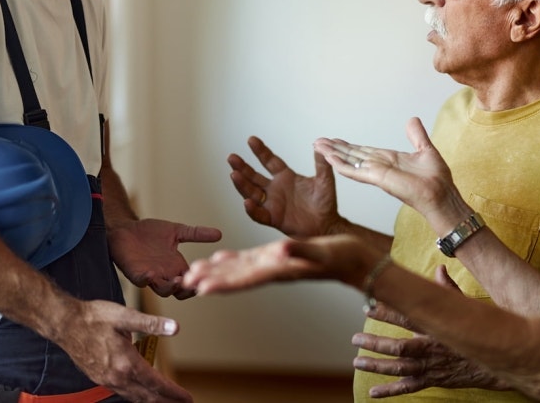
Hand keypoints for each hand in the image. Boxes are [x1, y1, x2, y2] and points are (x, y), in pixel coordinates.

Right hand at [51, 300, 190, 402]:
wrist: (64, 323)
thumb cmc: (93, 318)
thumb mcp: (125, 316)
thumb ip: (151, 324)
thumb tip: (174, 327)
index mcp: (126, 363)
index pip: (156, 383)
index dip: (173, 392)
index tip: (186, 397)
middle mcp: (117, 376)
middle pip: (147, 396)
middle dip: (166, 401)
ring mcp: (107, 379)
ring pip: (134, 397)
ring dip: (152, 400)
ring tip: (166, 401)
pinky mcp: (99, 377)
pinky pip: (123, 392)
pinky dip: (137, 396)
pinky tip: (142, 393)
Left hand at [109, 219, 221, 298]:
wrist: (125, 227)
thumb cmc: (149, 232)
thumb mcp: (177, 231)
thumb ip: (196, 234)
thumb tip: (219, 233)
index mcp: (177, 266)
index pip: (193, 280)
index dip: (201, 280)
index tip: (209, 275)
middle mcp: (166, 274)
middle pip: (181, 291)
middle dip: (188, 289)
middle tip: (195, 282)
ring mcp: (150, 275)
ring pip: (164, 290)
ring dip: (171, 287)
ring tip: (178, 280)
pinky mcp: (135, 272)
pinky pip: (141, 281)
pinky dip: (146, 279)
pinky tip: (151, 274)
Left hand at [184, 234, 380, 294]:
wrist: (356, 260)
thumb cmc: (343, 256)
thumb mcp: (322, 252)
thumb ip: (301, 251)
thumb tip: (280, 250)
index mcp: (280, 270)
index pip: (246, 279)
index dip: (222, 283)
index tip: (201, 288)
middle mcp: (273, 269)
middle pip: (235, 276)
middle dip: (210, 280)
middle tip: (184, 282)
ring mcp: (275, 263)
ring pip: (238, 269)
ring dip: (215, 272)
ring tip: (193, 274)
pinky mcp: (278, 256)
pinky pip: (249, 260)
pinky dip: (232, 259)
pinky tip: (220, 258)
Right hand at [229, 137, 342, 236]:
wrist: (326, 225)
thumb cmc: (326, 203)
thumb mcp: (324, 181)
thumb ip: (322, 164)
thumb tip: (321, 144)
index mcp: (286, 177)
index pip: (270, 161)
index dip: (260, 151)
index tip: (251, 139)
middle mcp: (275, 189)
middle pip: (254, 176)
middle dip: (242, 167)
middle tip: (231, 157)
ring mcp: (272, 203)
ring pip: (252, 193)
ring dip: (242, 184)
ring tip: (234, 174)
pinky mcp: (273, 218)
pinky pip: (259, 214)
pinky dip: (252, 209)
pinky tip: (247, 202)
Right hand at [315, 118, 462, 220]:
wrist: (440, 195)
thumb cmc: (436, 180)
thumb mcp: (425, 150)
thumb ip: (416, 136)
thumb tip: (412, 120)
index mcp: (389, 160)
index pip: (363, 151)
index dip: (348, 146)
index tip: (334, 140)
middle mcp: (380, 167)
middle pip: (352, 155)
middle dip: (335, 148)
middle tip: (318, 141)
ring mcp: (377, 173)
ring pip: (349, 162)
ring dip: (333, 154)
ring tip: (318, 146)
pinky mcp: (377, 179)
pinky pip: (355, 171)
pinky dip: (341, 164)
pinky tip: (329, 158)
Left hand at [353, 266, 508, 396]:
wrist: (497, 362)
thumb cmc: (480, 332)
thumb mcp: (468, 309)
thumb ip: (449, 291)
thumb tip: (439, 269)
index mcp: (438, 327)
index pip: (409, 317)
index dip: (387, 312)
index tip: (368, 306)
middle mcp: (432, 348)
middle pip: (398, 346)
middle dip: (375, 342)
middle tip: (355, 337)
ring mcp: (431, 366)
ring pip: (399, 367)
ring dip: (377, 365)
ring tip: (358, 361)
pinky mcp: (433, 380)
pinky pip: (409, 387)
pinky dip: (390, 391)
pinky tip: (373, 393)